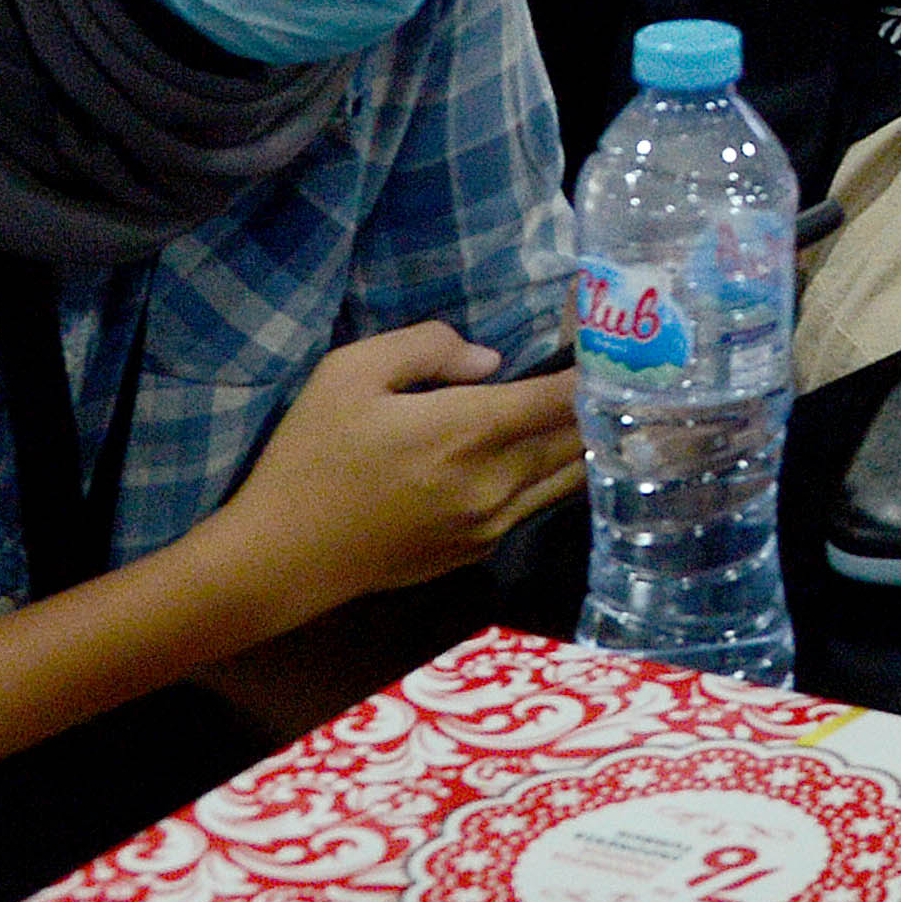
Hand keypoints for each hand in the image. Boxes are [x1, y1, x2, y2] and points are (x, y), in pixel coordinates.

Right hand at [189, 325, 582, 630]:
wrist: (281, 559)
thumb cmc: (310, 457)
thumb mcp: (349, 373)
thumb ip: (426, 346)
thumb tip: (491, 360)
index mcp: (470, 431)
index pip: (565, 397)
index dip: (598, 367)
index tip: (614, 343)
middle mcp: (496, 482)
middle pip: (580, 438)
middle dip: (602, 403)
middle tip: (619, 371)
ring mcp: (492, 525)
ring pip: (568, 478)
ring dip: (588, 444)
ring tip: (600, 410)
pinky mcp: (479, 552)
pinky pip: (535, 505)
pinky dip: (554, 477)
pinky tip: (549, 453)